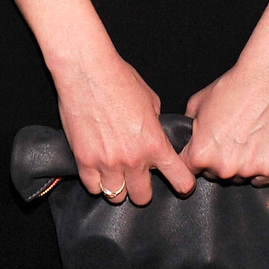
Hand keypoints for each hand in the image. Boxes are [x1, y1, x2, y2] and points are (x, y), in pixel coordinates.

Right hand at [50, 48, 195, 205]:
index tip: (182, 185)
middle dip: (143, 189)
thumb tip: (155, 137)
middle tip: (139, 177)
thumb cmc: (120, 79)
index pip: (179, 179)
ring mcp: (108, 162)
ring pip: (117, 197)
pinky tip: (99, 169)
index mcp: (155, 143)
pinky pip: (93, 187)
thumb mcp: (150, 100)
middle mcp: (133, 158)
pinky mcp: (84, 161)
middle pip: (143, 197)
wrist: (87, 71)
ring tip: (116, 174)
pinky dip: (97, 181)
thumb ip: (155, 125)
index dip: (183, 185)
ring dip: (119, 187)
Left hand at [184, 59, 268, 183]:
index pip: (188, 170)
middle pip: (214, 174)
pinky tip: (260, 146)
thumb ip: (189, 127)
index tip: (203, 150)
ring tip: (246, 138)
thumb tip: (188, 138)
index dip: (195, 158)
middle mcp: (222, 168)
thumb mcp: (197, 103)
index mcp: (200, 154)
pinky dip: (260, 167)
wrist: (267, 79)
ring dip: (239, 164)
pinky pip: (260, 178)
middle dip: (217, 160)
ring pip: (238, 177)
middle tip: (228, 138)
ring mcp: (247, 170)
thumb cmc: (232, 88)